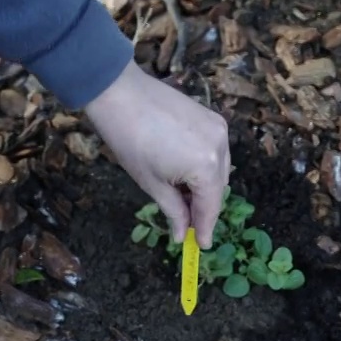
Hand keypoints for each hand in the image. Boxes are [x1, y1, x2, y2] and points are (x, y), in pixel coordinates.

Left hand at [84, 60, 229, 248]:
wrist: (120, 94)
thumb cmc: (130, 141)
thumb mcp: (152, 183)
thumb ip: (174, 211)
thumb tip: (182, 234)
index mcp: (206, 166)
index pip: (211, 206)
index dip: (205, 228)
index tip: (200, 246)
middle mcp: (220, 147)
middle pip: (219, 188)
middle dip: (204, 206)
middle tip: (186, 223)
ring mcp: (218, 129)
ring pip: (219, 169)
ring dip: (205, 186)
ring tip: (181, 196)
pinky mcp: (211, 117)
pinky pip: (215, 151)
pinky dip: (204, 165)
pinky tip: (184, 172)